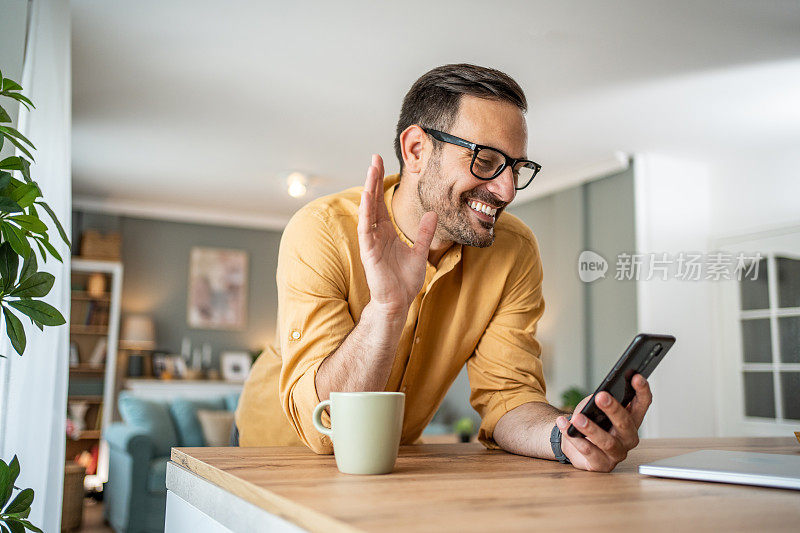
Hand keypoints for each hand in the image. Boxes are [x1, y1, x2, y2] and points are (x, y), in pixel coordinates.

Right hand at [358, 154, 437, 314]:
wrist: (399, 302)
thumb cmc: (404, 281)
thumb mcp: (419, 251)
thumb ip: (424, 232)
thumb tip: (433, 213)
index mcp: (387, 232)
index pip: (382, 203)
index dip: (381, 184)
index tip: (380, 164)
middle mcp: (376, 233)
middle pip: (373, 201)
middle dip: (373, 179)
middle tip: (374, 157)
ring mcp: (371, 241)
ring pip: (368, 210)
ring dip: (368, 190)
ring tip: (370, 171)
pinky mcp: (369, 251)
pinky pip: (366, 228)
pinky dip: (366, 212)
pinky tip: (367, 197)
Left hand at [556, 374, 651, 471]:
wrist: (573, 440)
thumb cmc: (589, 420)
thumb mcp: (594, 406)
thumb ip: (599, 401)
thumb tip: (598, 397)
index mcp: (632, 419)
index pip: (642, 404)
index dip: (642, 391)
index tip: (636, 377)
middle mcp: (628, 437)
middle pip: (626, 423)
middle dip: (613, 409)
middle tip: (601, 396)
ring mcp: (617, 453)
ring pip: (607, 442)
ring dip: (591, 428)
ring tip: (577, 418)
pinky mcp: (602, 465)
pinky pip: (589, 453)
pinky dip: (576, 439)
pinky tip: (565, 427)